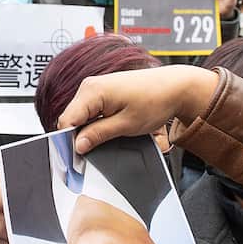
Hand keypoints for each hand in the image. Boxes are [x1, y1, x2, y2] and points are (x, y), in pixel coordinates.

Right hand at [56, 65, 219, 153]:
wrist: (175, 87)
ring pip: (81, 116)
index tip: (77, 157)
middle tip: (95, 151)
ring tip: (110, 136)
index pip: (66, 121)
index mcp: (92, 91)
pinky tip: (111, 128)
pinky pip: (91, 111)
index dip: (69, 142)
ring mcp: (96, 87)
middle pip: (72, 119)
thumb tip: (78, 145)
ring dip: (91, 129)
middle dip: (80, 136)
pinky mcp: (103, 91)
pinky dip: (97, 122)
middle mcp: (90, 86)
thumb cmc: (156, 100)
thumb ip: (97, 135)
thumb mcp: (126, 125)